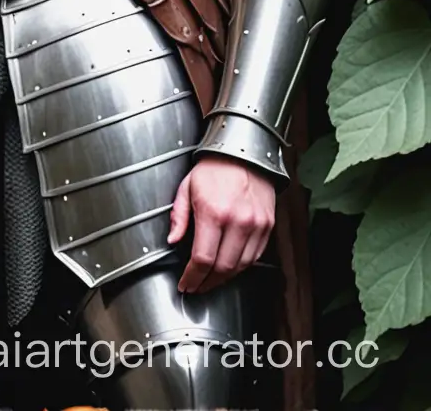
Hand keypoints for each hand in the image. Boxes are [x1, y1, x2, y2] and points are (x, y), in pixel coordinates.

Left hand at [167, 155, 274, 294]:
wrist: (244, 153)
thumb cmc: (214, 168)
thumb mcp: (187, 187)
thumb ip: (179, 216)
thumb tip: (172, 240)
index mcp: (213, 213)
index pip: (202, 259)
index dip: (192, 277)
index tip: (185, 284)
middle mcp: (237, 222)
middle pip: (222, 268)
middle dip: (207, 283)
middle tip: (196, 286)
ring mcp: (255, 225)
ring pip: (240, 267)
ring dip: (224, 278)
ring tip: (211, 279)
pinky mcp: (268, 226)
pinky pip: (255, 256)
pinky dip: (241, 267)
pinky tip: (229, 266)